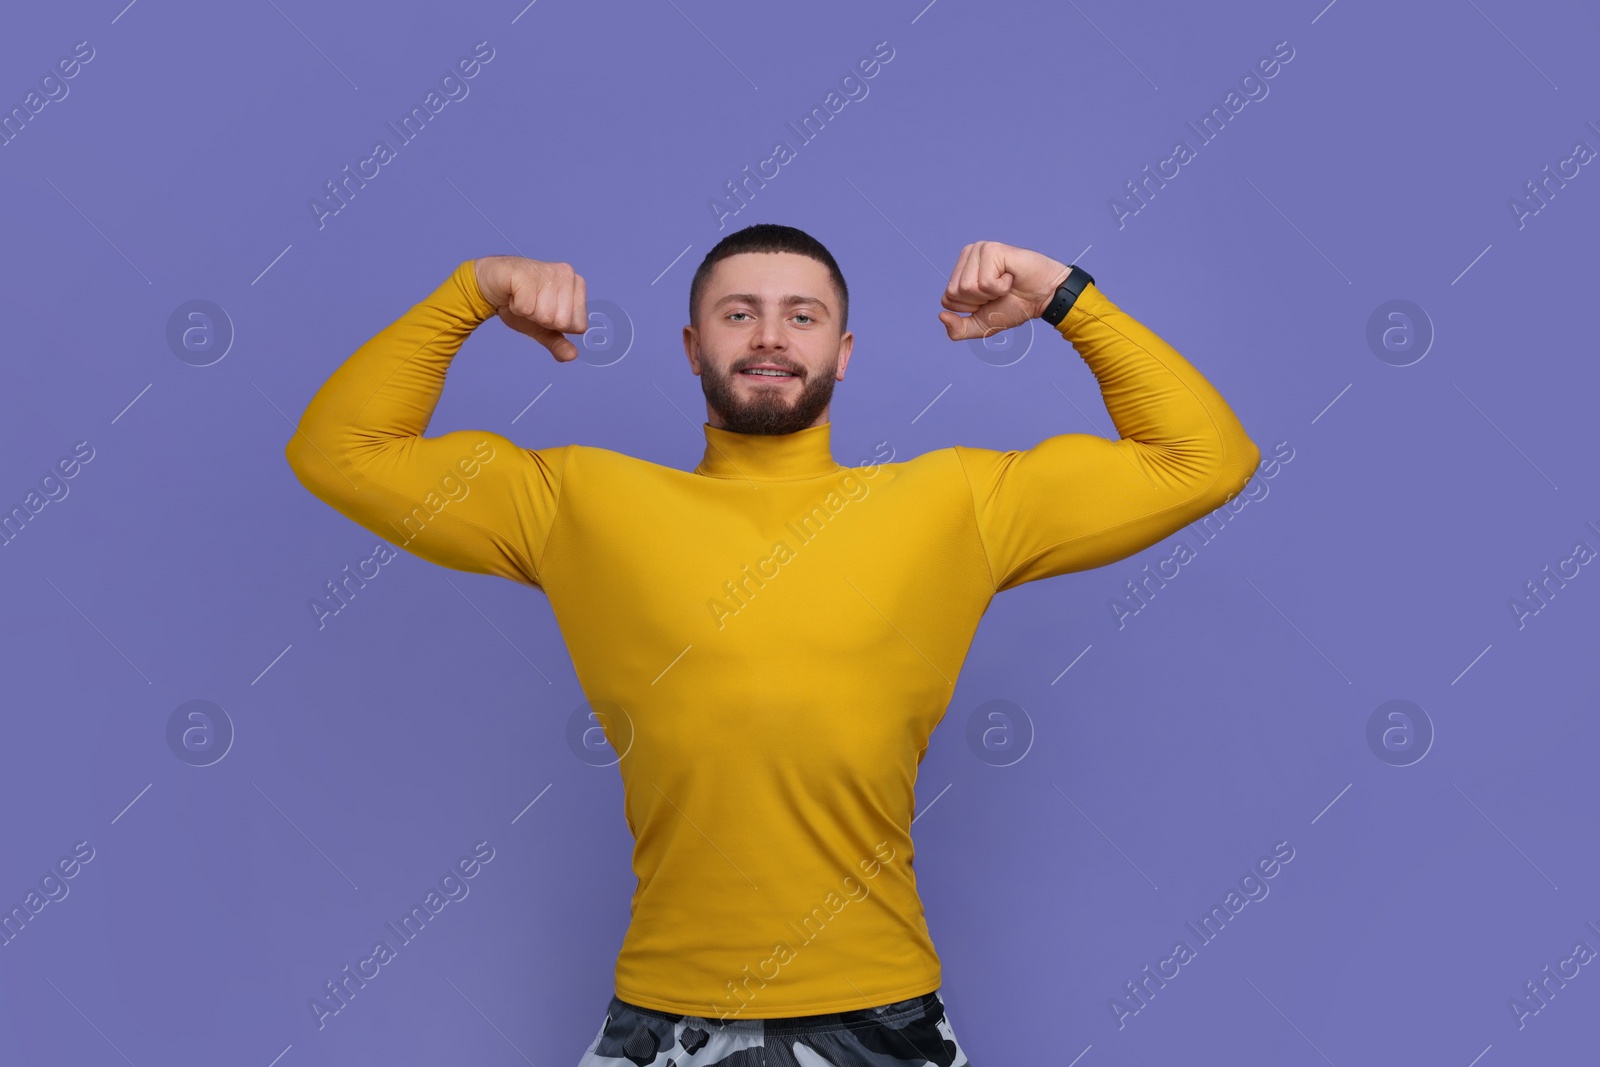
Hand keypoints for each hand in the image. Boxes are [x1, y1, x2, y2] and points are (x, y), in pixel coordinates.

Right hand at [473, 255, 587, 361]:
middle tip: (532, 304)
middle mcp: (567, 275)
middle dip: (542, 320)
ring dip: (528, 313)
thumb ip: (559, 343)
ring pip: (545, 316)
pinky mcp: (527, 273)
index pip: (579, 326)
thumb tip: (572, 356)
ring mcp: (548, 272)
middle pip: (562, 322)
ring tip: (523, 298)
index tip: (545, 310)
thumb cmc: (522, 302)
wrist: (493, 285)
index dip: (557, 326)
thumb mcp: (543, 328)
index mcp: (577, 286)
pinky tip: (514, 294)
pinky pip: (526, 308)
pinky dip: (516, 307)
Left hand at [937, 241, 1073, 340]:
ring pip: (966, 288)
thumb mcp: (981, 325)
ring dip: (991, 293)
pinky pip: (984, 282)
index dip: (970, 308)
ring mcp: (978, 250)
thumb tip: (941, 316)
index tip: (989, 299)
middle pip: (953, 293)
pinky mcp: (991, 249)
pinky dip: (1000, 287)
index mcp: (960, 271)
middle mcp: (967, 256)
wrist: (1043, 299)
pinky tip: (1010, 276)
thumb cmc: (1014, 306)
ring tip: (1005, 283)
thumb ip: (959, 329)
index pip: (947, 300)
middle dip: (979, 301)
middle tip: (998, 291)